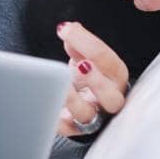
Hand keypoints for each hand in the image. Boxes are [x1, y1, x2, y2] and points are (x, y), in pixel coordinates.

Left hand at [55, 20, 128, 138]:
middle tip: (80, 66)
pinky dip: (54, 115)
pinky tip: (45, 100)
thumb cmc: (85, 78)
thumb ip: (79, 44)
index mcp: (114, 78)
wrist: (80, 104)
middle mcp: (107, 100)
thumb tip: (69, 28)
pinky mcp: (73, 129)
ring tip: (59, 85)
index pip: (110, 62)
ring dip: (72, 99)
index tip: (66, 30)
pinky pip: (64, 128)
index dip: (89, 44)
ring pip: (87, 116)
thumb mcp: (86, 57)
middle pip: (112, 98)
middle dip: (97, 81)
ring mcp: (92, 118)